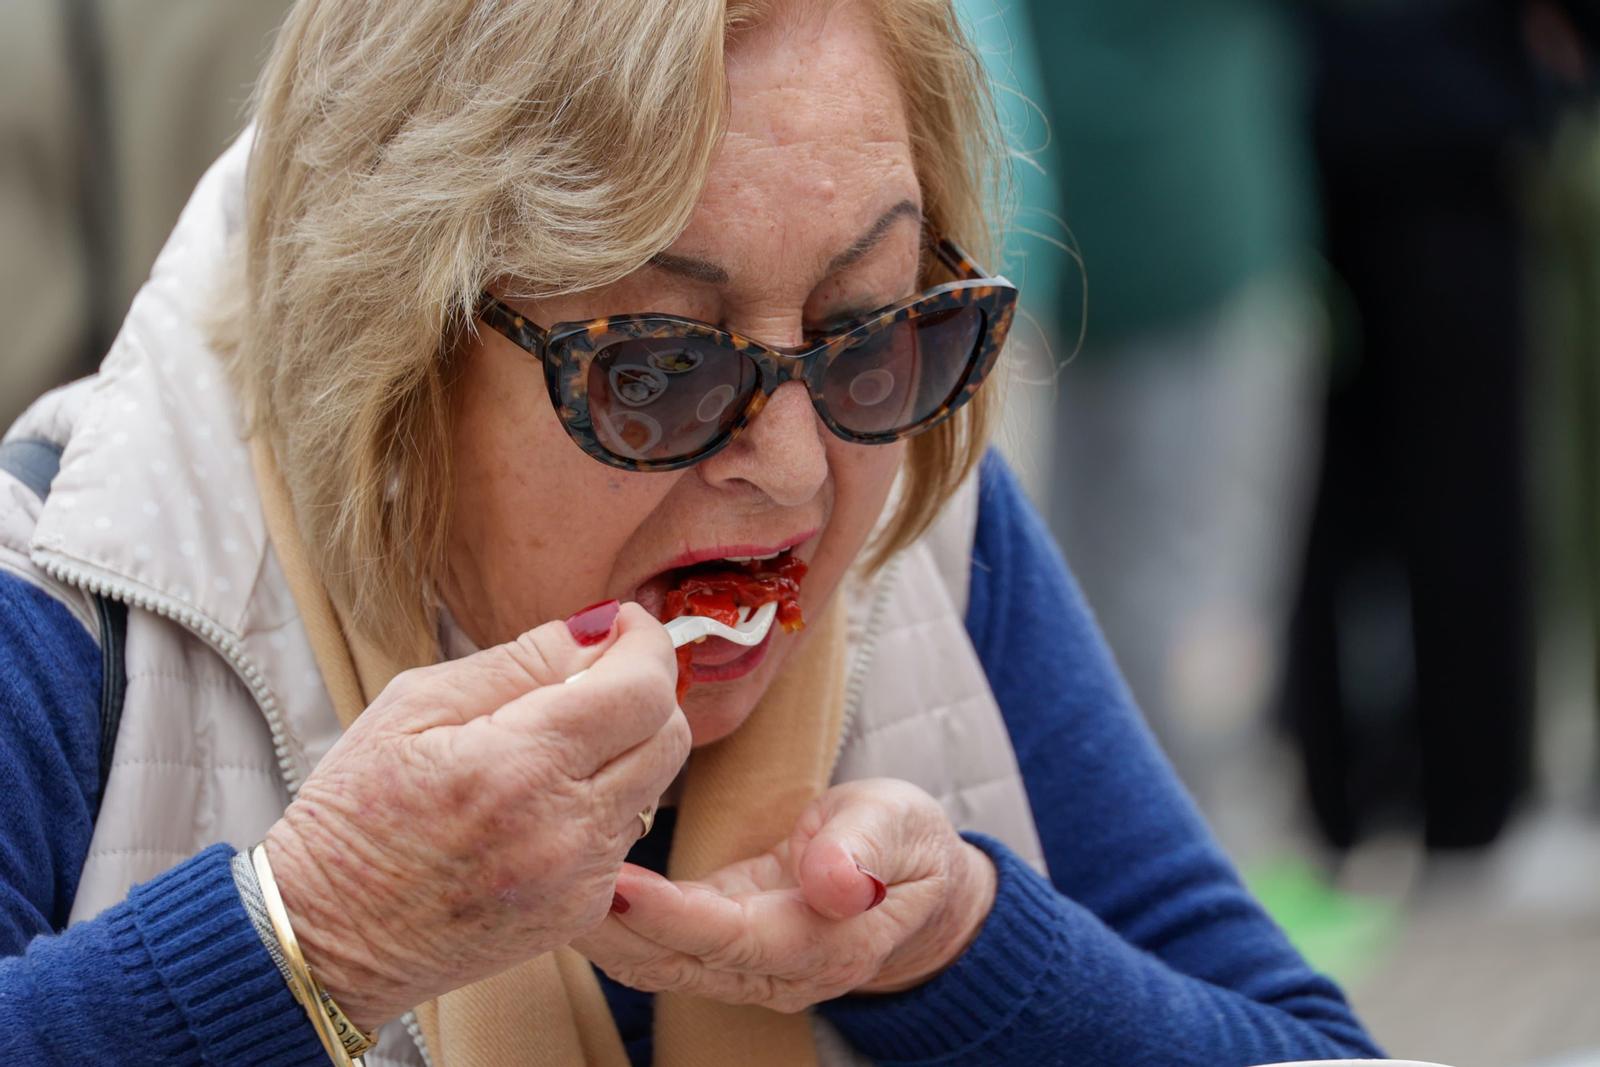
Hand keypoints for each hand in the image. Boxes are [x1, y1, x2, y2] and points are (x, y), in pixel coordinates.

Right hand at [264, 602, 689, 1029]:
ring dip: (625, 747)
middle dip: (644, 690)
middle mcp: (564, 829)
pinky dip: (602, 802)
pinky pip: (623, 834)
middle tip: (595, 675)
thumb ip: (519, 661)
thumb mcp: (414, 706)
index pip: (641, 688)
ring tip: (554, 743)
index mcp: (518, 766)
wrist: (326, 938)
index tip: (625, 624)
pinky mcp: (582, 912)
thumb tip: (598, 629)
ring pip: (653, 783)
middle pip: (669, 734)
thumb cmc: (355, 814)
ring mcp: (580, 879)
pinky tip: (541, 802)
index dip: (646, 643)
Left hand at [573, 778, 996, 1012]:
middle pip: (680, 960)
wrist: (915, 885)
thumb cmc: (906, 843)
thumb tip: (840, 884)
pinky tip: (577, 888)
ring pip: (660, 962)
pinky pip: (660, 946)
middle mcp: (777, 969)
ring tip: (546, 882)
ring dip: (602, 932)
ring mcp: (746, 966)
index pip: (734, 936)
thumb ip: (867, 850)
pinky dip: (616, 924)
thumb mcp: (901, 827)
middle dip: (612, 929)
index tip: (618, 887)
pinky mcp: (721, 946)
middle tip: (551, 879)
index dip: (673, 916)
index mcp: (825, 940)